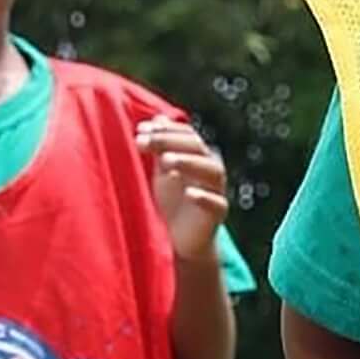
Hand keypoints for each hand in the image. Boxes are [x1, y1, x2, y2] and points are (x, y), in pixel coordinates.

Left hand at [139, 119, 231, 266]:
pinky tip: (189, 193)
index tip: (141, 130)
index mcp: (197, 157)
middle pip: (198, 148)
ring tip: (166, 161)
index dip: (167, 130)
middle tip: (146, 141)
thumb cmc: (172, 202)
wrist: (181, 239)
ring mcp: (216, 192)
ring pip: (212, 171)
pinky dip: (204, 197)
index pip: (188, 135)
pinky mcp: (217, 215)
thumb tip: (157, 119)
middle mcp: (209, 171)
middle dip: (172, 142)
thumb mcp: (163, 172)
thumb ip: (161, 147)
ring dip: (190, 163)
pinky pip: (217, 203)